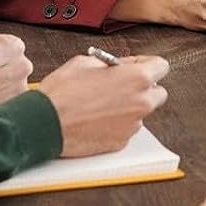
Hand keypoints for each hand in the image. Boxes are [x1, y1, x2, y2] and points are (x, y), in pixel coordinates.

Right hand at [37, 52, 170, 157]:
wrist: (44, 123)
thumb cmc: (63, 92)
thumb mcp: (87, 62)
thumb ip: (112, 63)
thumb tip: (119, 66)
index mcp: (136, 78)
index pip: (161, 66)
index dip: (147, 64)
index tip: (136, 66)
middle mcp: (140, 103)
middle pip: (158, 93)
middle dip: (144, 88)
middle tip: (123, 85)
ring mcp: (131, 126)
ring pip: (141, 113)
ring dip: (129, 107)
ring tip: (103, 103)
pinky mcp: (119, 143)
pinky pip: (126, 129)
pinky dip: (117, 124)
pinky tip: (97, 118)